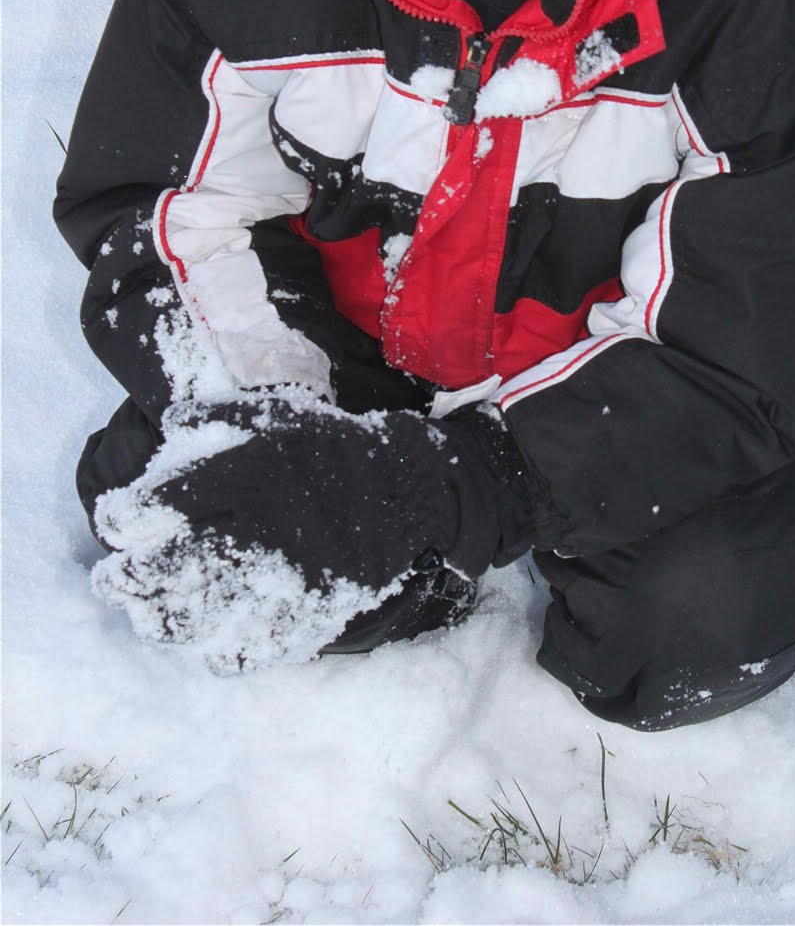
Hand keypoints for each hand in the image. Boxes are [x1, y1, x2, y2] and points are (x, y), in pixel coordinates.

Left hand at [91, 395, 534, 670]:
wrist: (410, 491)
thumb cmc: (336, 450)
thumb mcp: (282, 414)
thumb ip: (225, 416)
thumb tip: (173, 420)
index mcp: (249, 476)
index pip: (166, 503)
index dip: (127, 518)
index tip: (117, 524)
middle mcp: (258, 528)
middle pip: (170, 567)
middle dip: (127, 580)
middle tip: (111, 584)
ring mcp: (283, 578)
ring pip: (199, 617)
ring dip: (162, 621)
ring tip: (150, 618)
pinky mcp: (307, 614)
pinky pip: (249, 648)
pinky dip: (219, 653)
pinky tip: (207, 646)